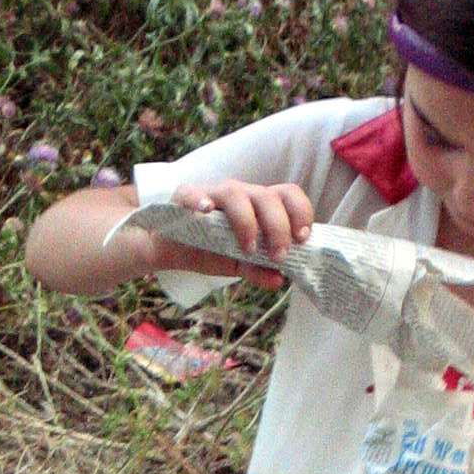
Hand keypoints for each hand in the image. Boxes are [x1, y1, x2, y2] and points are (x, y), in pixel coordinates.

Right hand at [155, 179, 313, 285]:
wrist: (170, 249)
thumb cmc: (208, 249)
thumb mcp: (237, 264)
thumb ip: (258, 270)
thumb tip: (279, 281)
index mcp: (258, 206)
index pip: (287, 196)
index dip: (300, 212)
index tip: (302, 239)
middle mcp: (240, 194)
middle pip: (267, 196)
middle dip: (278, 226)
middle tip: (279, 255)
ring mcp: (212, 193)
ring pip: (236, 193)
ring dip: (247, 222)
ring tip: (248, 249)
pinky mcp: (184, 197)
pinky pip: (192, 193)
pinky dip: (199, 201)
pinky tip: (205, 212)